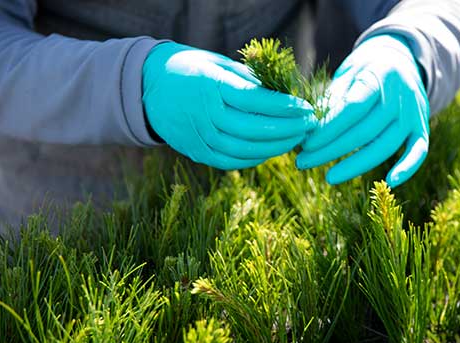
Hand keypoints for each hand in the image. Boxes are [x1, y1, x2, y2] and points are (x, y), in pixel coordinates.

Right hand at [142, 42, 313, 169]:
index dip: (284, 106)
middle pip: (255, 128)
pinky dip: (256, 158)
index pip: (255, 99)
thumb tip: (286, 94)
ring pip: (246, 149)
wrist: (150, 89)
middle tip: (309, 125)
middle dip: (288, 128)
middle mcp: (206, 114)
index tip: (306, 107)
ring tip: (296, 138)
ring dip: (277, 146)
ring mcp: (201, 136)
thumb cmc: (194, 71)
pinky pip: (233, 161)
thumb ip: (250, 80)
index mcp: (212, 85)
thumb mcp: (220, 64)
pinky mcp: (198, 152)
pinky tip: (273, 150)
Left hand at [295, 34, 429, 186]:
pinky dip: (407, 168)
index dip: (328, 130)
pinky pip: (418, 152)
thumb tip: (310, 130)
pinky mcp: (421, 128)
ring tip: (329, 176)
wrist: (401, 61)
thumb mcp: (347, 74)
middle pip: (365, 132)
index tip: (306, 144)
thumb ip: (333, 100)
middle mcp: (400, 96)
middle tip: (304, 161)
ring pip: (385, 147)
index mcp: (378, 77)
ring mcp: (414, 114)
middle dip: (331, 150)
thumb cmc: (365, 72)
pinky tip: (390, 181)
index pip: (352, 109)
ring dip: (355, 166)